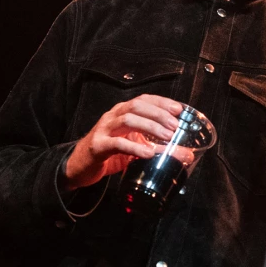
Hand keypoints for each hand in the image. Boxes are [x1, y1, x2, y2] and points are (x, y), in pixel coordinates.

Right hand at [62, 94, 183, 189]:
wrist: (79, 167)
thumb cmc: (109, 154)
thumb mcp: (135, 149)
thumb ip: (158, 149)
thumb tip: (186, 155)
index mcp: (121, 113)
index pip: (143, 100)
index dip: (161, 102)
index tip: (179, 109)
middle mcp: (112, 117)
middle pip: (137, 106)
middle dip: (159, 113)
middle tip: (175, 126)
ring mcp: (103, 130)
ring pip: (128, 119)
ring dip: (150, 126)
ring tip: (167, 137)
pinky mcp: (98, 146)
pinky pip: (117, 144)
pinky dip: (135, 147)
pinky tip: (148, 154)